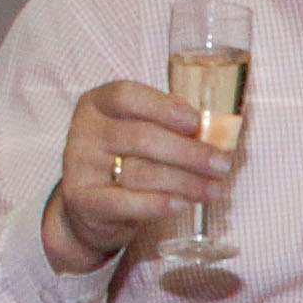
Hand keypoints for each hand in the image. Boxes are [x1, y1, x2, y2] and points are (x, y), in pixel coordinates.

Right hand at [49, 79, 234, 270]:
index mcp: (98, 103)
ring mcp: (80, 165)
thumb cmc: (127, 160)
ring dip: (186, 183)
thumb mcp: (142, 132)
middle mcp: (85, 130)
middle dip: (189, 152)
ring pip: (140, 172)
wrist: (91, 207)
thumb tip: (213, 128)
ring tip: (216, 190)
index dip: (164, 108)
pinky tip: (182, 205)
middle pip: (141, 137)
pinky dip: (157, 204)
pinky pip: (124, 203)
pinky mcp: (83, 199)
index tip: (197, 123)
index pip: (127, 96)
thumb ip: (169, 124)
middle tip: (222, 165)